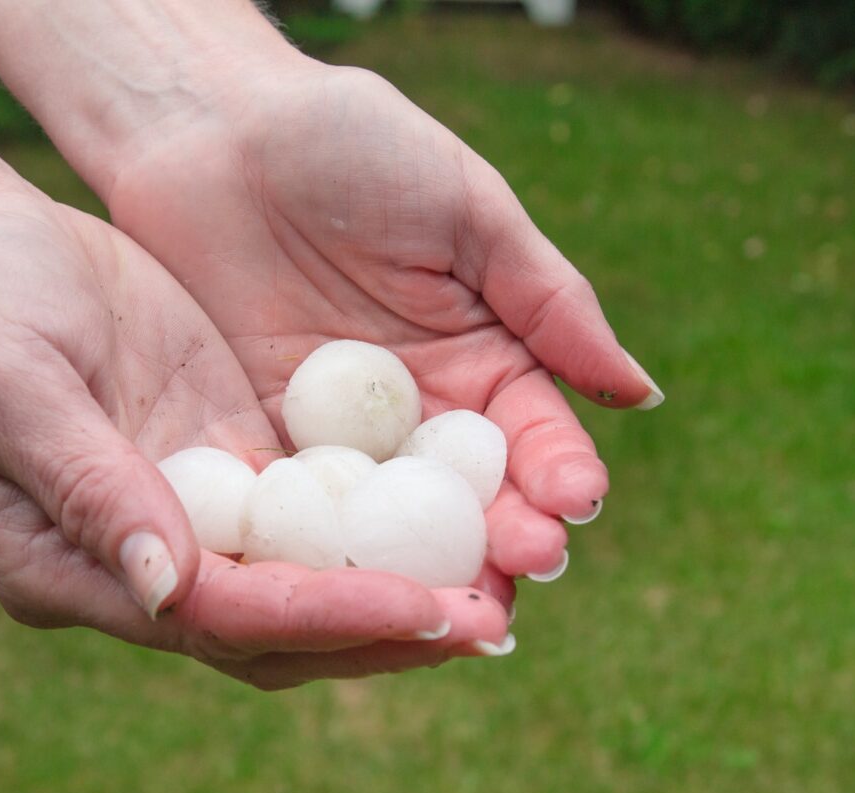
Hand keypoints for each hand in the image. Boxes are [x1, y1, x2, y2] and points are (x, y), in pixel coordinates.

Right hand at [0, 189, 509, 688]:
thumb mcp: (12, 388)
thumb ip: (88, 488)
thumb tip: (171, 590)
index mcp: (72, 570)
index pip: (220, 618)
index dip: (323, 619)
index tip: (423, 609)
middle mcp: (147, 560)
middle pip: (280, 627)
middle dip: (385, 629)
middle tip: (493, 620)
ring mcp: (194, 511)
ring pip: (311, 577)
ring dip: (402, 586)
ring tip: (504, 579)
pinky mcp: (230, 457)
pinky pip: (319, 505)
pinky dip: (386, 518)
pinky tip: (461, 508)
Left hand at [95, 62, 663, 587]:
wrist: (216, 129)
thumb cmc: (352, 146)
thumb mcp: (466, 211)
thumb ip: (547, 301)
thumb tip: (639, 393)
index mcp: (481, 356)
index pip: (531, 433)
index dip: (557, 471)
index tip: (575, 503)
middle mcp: (417, 411)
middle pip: (469, 497)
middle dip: (502, 538)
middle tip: (522, 572)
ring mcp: (339, 437)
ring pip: (391, 523)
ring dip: (422, 565)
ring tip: (452, 602)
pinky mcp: (263, 441)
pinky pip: (300, 506)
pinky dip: (323, 547)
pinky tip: (344, 581)